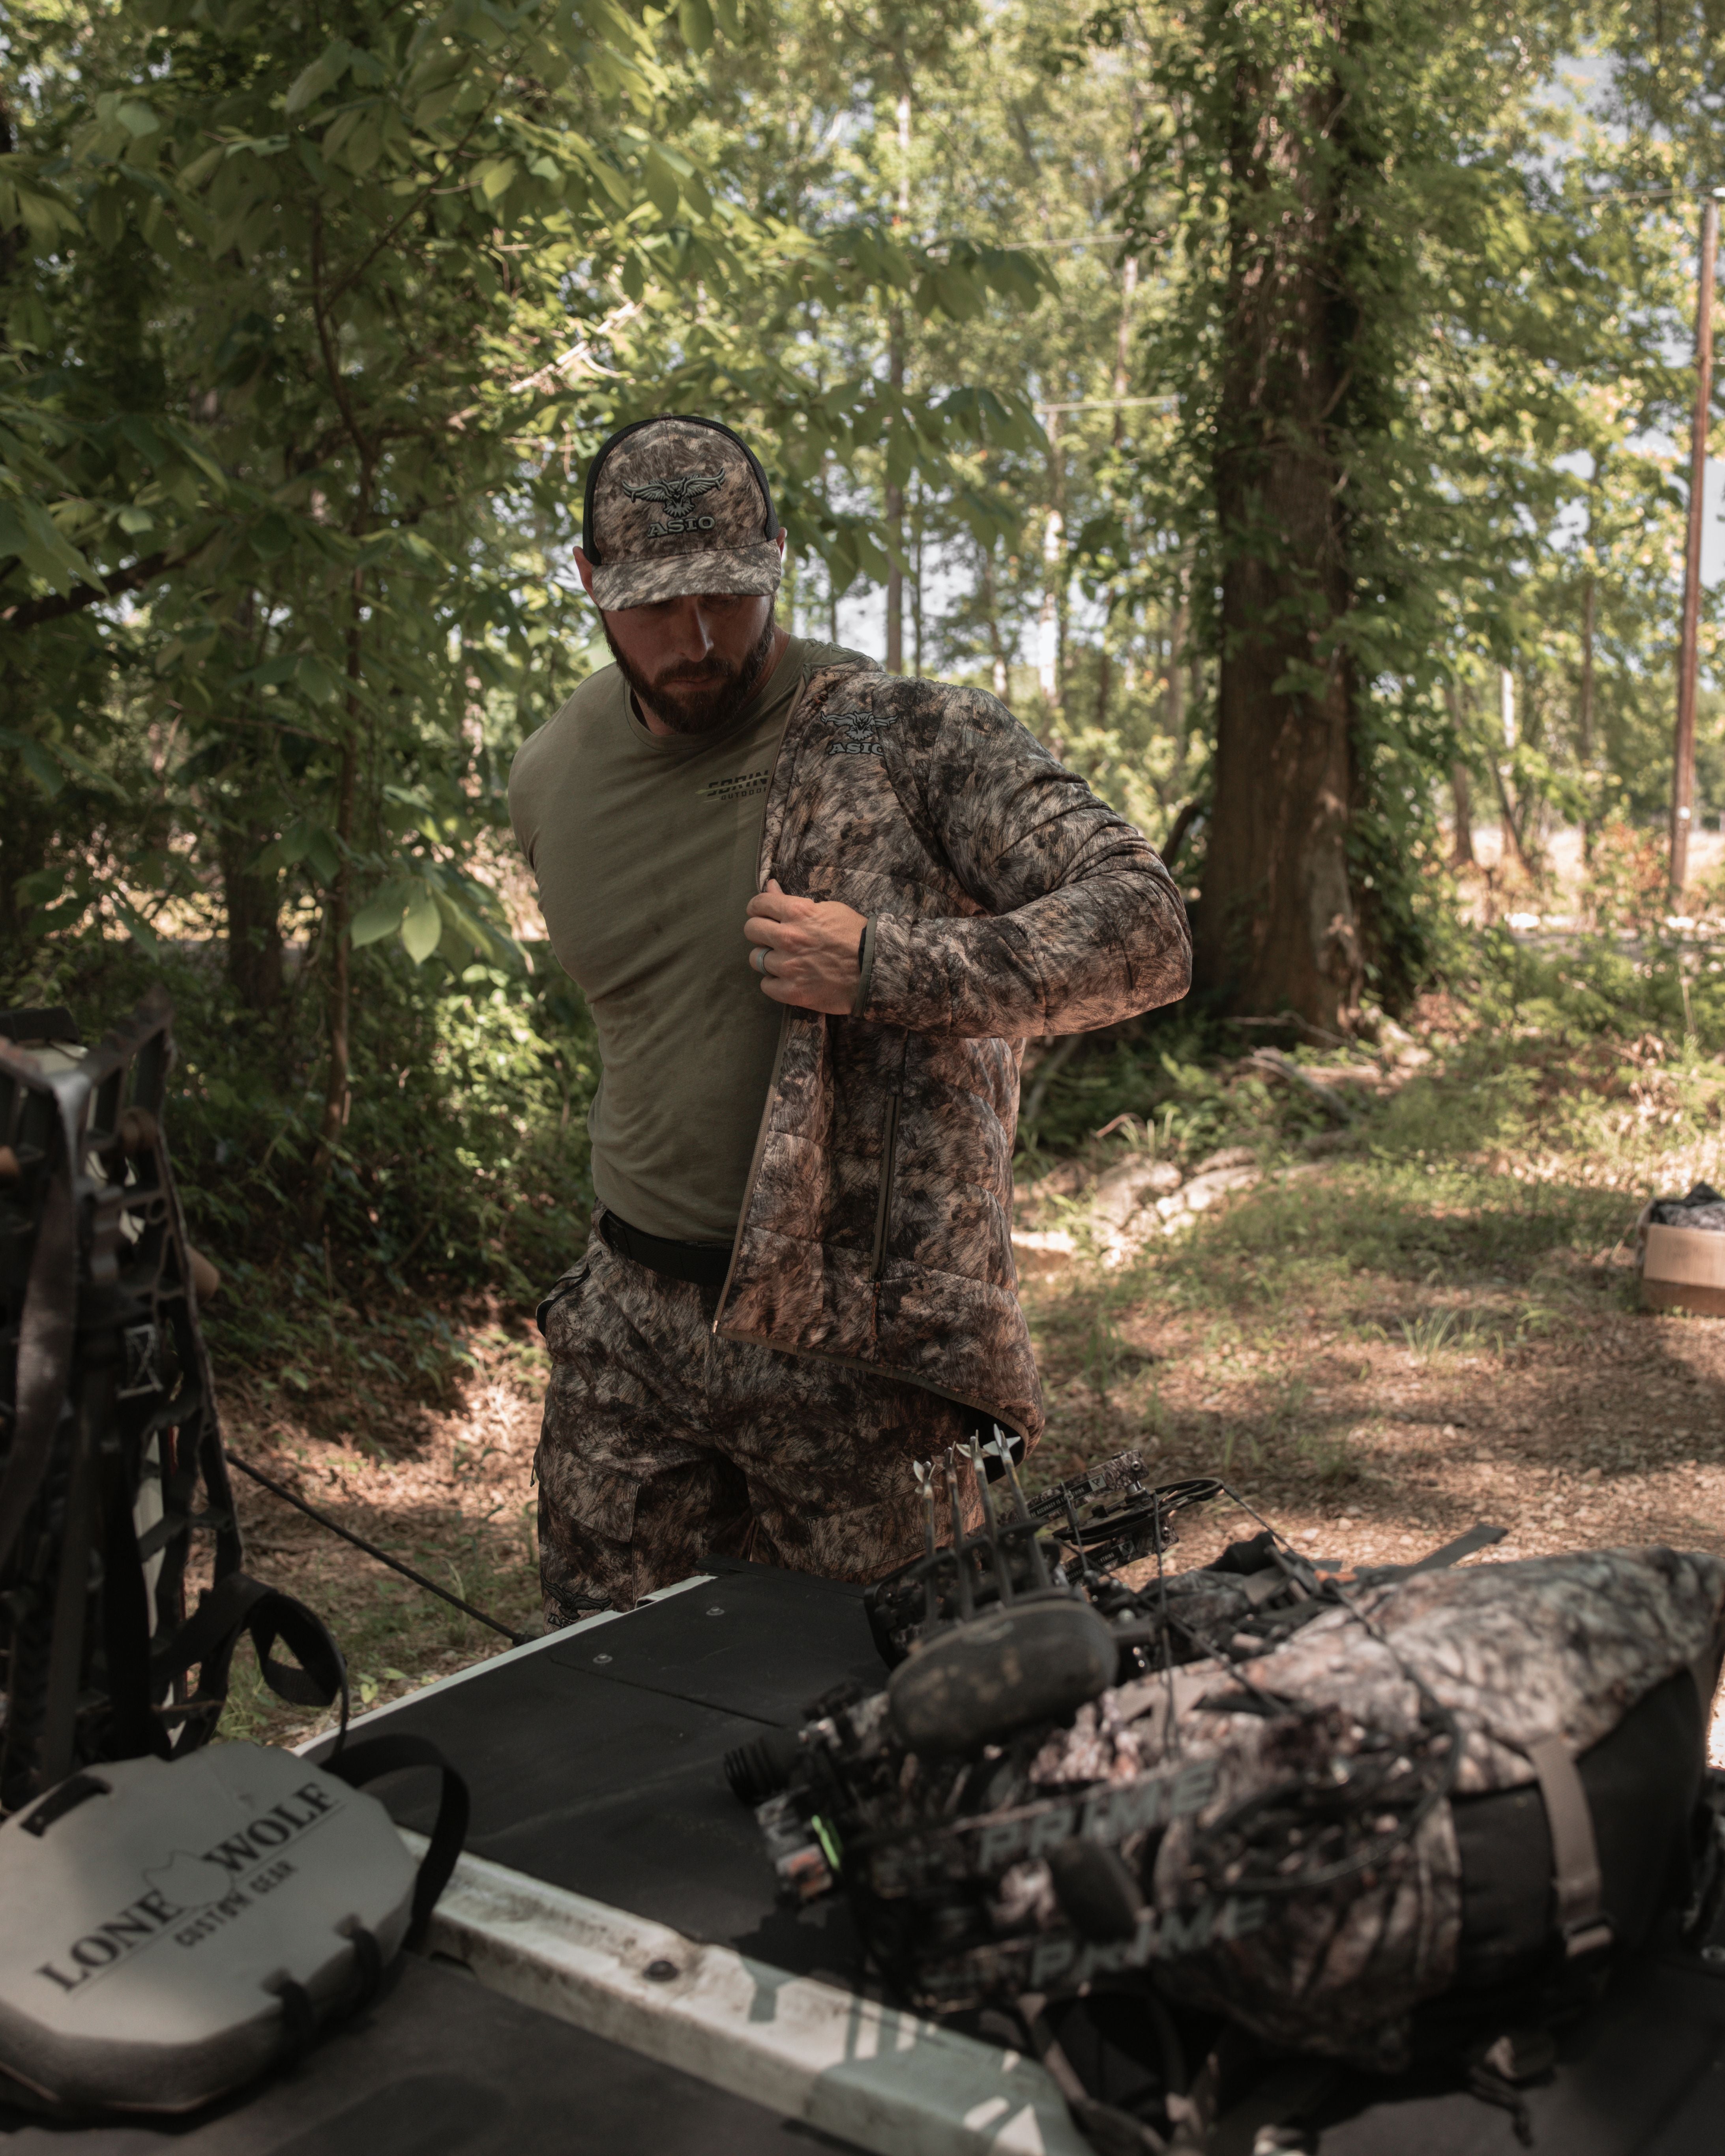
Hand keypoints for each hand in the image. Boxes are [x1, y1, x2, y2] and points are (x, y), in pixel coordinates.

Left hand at [744, 879, 866, 1013]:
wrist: (875, 970)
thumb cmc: (855, 935)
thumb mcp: (827, 908)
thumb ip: (793, 900)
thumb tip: (770, 886)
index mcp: (797, 912)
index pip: (758, 904)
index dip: (758, 908)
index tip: (762, 914)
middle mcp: (788, 938)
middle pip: (751, 930)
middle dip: (760, 931)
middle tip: (772, 937)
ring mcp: (788, 966)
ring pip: (756, 959)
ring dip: (767, 958)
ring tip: (784, 959)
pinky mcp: (792, 991)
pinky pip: (766, 985)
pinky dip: (774, 982)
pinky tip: (787, 978)